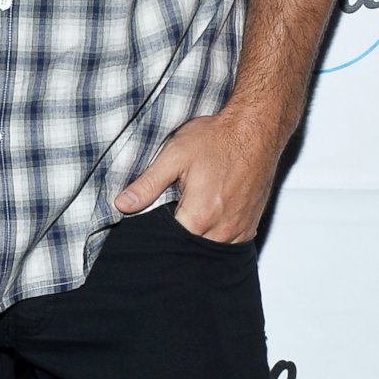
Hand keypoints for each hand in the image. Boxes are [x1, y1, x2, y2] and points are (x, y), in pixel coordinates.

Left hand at [113, 101, 289, 242]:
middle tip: (174, 212)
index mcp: (199, 216)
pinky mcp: (250, 225)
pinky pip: (229, 244)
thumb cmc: (217, 139)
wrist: (257, 129)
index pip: (169, 242)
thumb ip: (148, 184)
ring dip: (198, 238)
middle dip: (177, 237)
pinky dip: (216, 236)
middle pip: (190, 249)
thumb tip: (122, 205)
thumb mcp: (175, 155)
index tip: (155, 217)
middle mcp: (222, 230)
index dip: (158, 231)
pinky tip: (210, 219)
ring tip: (193, 213)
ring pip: (209, 250)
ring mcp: (239, 230)